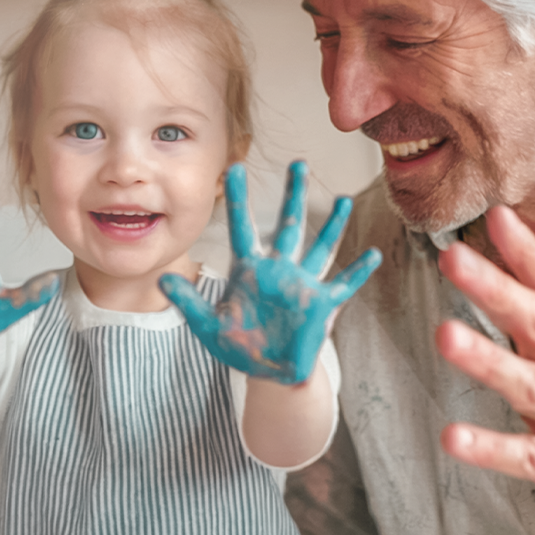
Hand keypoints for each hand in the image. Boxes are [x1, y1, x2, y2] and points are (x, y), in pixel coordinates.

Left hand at [160, 162, 380, 385]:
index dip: (239, 199)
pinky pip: (344, 285)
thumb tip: (162, 281)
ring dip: (333, 225)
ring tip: (344, 199)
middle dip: (294, 196)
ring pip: (320, 247)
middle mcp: (279, 270)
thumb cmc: (240, 346)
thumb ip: (189, 302)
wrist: (269, 372)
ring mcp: (303, 284)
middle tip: (298, 163)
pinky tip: (372, 255)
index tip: (235, 167)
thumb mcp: (209, 326)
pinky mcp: (321, 304)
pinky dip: (358, 272)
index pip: (242, 227)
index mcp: (250, 270)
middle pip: (288, 225)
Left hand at [434, 204, 534, 534]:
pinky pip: (527, 457)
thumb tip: (505, 231)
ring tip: (446, 335)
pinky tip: (454, 438)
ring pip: (531, 385)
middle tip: (454, 259)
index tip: (495, 218)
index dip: (526, 252)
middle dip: (495, 290)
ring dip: (489, 360)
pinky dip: (491, 448)